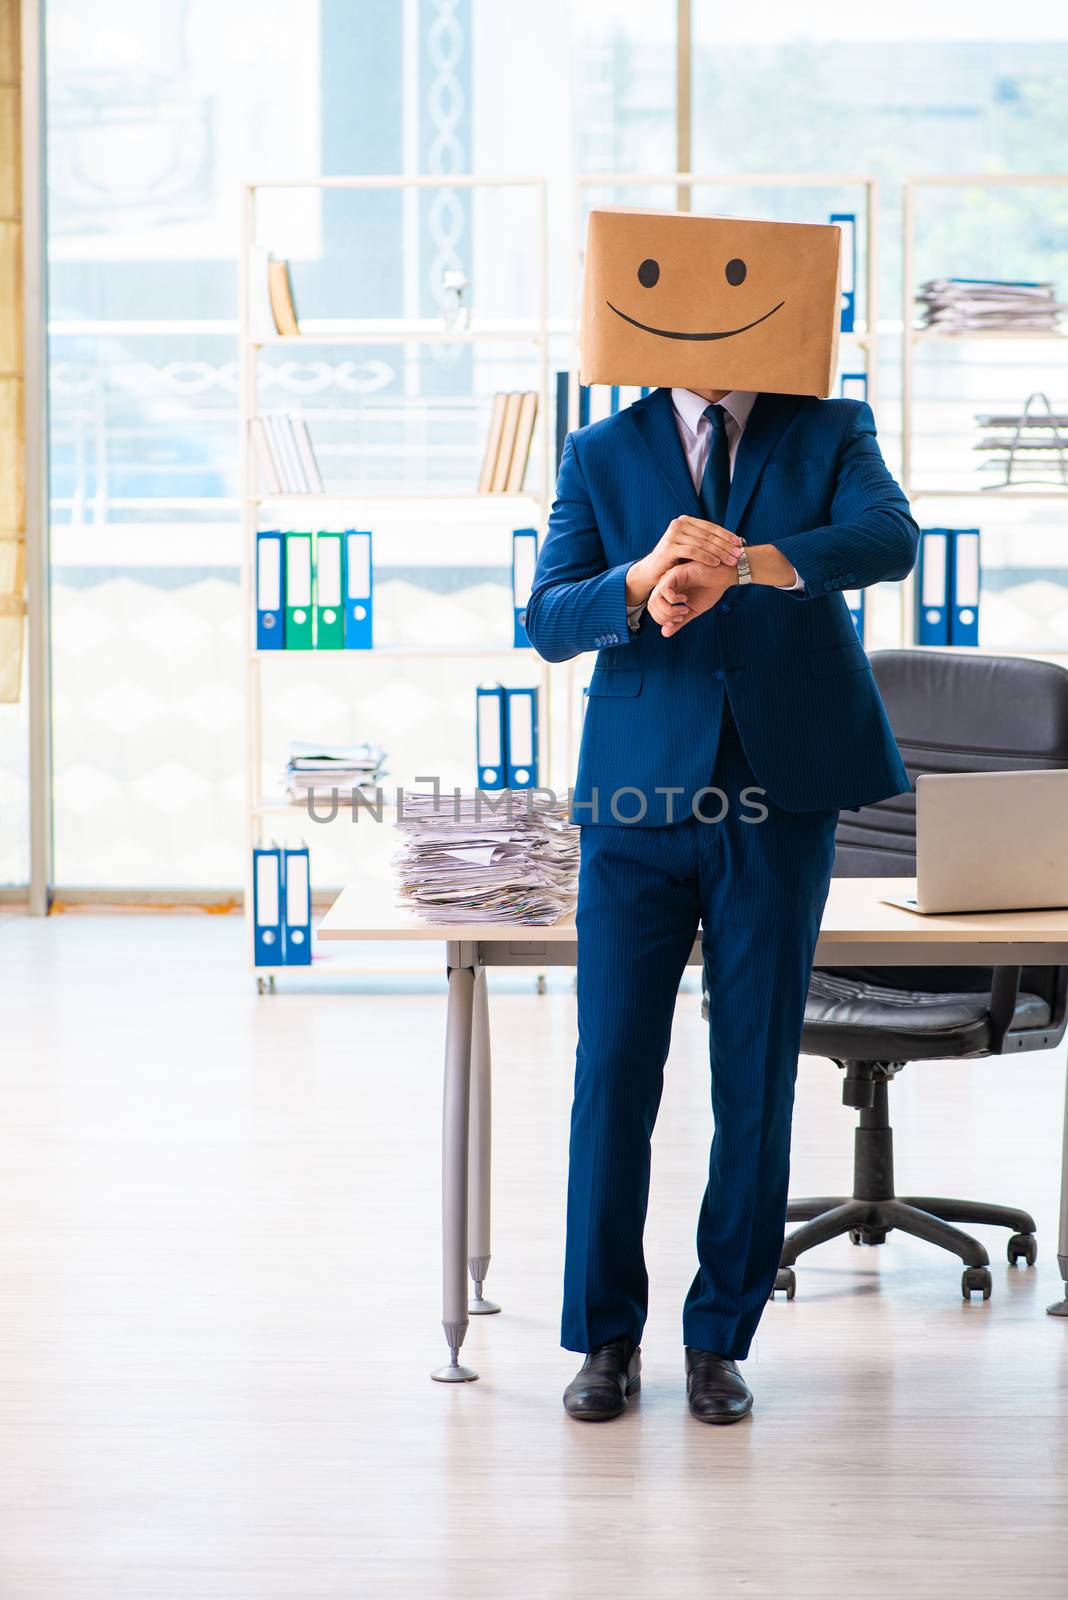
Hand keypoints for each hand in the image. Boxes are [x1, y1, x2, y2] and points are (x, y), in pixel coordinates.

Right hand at [625, 516, 741, 605]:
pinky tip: (716, 563)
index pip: (710, 527)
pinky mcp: (669, 547)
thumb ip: (704, 540)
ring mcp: (673, 534)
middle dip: (725, 545)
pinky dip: (706, 557)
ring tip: (731, 560)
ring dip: (719, 552)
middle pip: (708, 535)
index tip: (739, 543)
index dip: (726, 535)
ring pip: (702, 543)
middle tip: (738, 554)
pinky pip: (693, 551)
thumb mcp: (690, 546)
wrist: (652, 571)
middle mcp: (678, 524)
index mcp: (685, 521)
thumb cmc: (674, 560)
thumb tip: (732, 540)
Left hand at [648, 560, 735, 636]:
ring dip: (669, 610)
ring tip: (684, 610)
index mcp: (668, 593)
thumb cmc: (710, 590)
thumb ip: (679, 621)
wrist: (724, 576)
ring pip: (655, 598)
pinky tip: (685, 599)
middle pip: (651, 604)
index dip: (662, 619)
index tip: (678, 621)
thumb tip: (664, 634)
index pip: (654, 609)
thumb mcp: (692, 610)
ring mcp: (670, 578)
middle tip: (680, 618)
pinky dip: (673, 600)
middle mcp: (666, 585)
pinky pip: (665, 590)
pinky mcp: (676, 573)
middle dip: (664, 617)